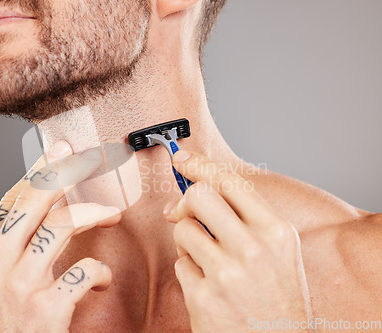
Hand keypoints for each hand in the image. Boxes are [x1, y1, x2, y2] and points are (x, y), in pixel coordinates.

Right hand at [0, 141, 120, 331]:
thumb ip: (1, 252)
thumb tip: (34, 218)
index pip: (10, 201)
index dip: (39, 172)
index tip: (59, 153)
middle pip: (33, 200)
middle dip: (65, 173)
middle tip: (88, 160)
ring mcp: (17, 286)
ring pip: (61, 225)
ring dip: (93, 215)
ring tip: (112, 216)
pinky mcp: (46, 309)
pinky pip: (84, 272)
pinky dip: (99, 274)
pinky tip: (100, 282)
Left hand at [163, 151, 313, 332]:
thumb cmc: (279, 301)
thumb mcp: (279, 253)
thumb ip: (246, 218)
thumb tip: (199, 188)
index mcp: (276, 232)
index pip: (231, 182)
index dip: (201, 164)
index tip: (182, 159)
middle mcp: (253, 250)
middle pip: (199, 195)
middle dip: (186, 200)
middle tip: (184, 212)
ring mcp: (226, 275)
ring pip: (183, 229)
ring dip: (188, 241)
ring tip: (207, 259)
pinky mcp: (203, 298)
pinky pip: (180, 265)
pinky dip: (189, 271)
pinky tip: (208, 285)